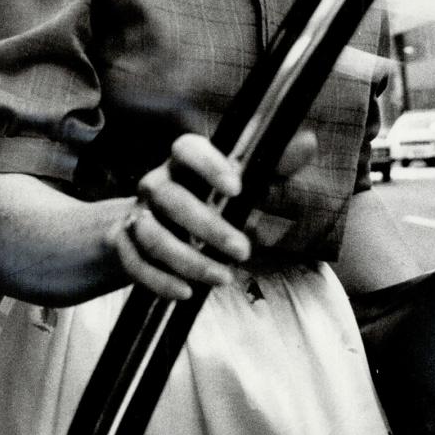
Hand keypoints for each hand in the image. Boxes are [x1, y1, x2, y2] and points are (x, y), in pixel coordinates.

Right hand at [105, 130, 315, 299]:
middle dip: (209, 227)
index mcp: (184, 162)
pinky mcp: (126, 246)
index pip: (187, 148)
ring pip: (153, 235)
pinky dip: (160, 281)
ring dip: (188, 260)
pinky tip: (186, 293)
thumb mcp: (245, 184)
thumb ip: (275, 166)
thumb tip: (307, 142)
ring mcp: (138, 215)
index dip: (209, 165)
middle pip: (171, 199)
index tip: (237, 188)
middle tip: (244, 251)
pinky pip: (135, 264)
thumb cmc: (210, 201)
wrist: (155, 228)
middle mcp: (156, 183)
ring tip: (223, 278)